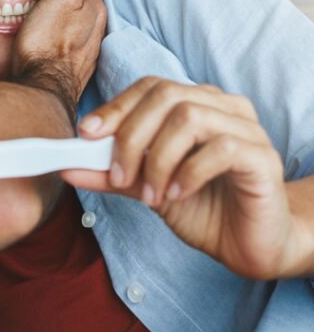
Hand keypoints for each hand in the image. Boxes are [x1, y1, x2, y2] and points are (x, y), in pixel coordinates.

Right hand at [13, 0, 105, 118]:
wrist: (42, 88)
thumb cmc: (45, 44)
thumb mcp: (59, 2)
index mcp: (94, 8)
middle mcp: (97, 29)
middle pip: (90, 0)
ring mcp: (89, 49)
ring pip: (84, 21)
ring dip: (75, 12)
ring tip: (60, 4)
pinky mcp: (77, 66)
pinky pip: (76, 40)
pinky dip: (69, 32)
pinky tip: (59, 33)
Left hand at [63, 76, 295, 279]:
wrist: (248, 244)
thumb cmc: (200, 208)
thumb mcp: (145, 188)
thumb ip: (110, 174)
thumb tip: (67, 167)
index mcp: (195, 104)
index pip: (150, 87)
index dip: (116, 107)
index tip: (87, 135)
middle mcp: (222, 107)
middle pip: (166, 96)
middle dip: (131, 136)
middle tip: (120, 176)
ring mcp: (247, 129)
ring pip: (190, 118)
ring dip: (159, 159)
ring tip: (151, 194)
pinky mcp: (263, 157)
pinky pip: (221, 149)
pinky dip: (188, 172)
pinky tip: (177, 195)